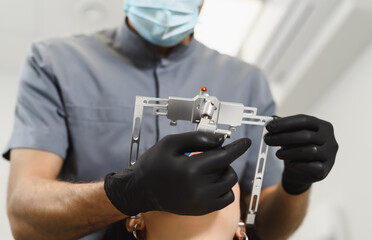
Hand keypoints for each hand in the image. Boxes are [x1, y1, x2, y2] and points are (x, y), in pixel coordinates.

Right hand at [104, 132, 250, 215]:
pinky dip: (224, 188)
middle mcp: (198, 188)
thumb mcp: (171, 143)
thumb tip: (220, 139)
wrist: (140, 190)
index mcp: (190, 169)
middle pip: (227, 168)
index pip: (224, 156)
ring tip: (208, 168)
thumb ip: (197, 138)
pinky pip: (225, 198)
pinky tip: (211, 181)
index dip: (238, 147)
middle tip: (209, 154)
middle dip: (223, 158)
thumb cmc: (153, 164)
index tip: (246, 142)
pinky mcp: (201, 210)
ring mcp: (201, 202)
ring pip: (229, 183)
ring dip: (224, 172)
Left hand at [264, 114, 337, 194]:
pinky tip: (291, 164)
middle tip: (267, 139)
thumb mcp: (291, 134)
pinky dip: (299, 165)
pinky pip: (312, 167)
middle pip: (305, 136)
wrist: (303, 171)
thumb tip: (271, 119)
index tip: (269, 127)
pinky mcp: (326, 169)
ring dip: (289, 152)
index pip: (303, 120)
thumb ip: (283, 125)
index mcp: (322, 125)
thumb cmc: (297, 148)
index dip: (285, 123)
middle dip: (282, 137)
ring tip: (277, 154)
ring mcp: (330, 154)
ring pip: (309, 151)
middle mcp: (329, 138)